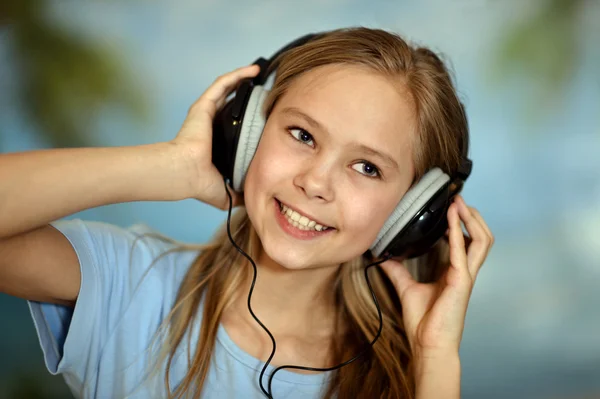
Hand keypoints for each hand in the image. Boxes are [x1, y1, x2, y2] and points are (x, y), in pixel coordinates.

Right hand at [171, 64, 259, 209]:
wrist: (186, 173)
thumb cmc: (198, 183)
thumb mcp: (225, 192)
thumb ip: (236, 194)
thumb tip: (248, 199)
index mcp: (215, 141)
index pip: (234, 124)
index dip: (249, 117)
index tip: (267, 113)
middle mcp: (210, 124)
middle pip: (232, 102)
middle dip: (248, 93)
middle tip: (268, 89)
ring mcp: (206, 112)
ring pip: (228, 88)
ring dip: (244, 78)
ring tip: (261, 71)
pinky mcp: (204, 105)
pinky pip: (223, 84)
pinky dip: (238, 75)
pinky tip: (253, 70)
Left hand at [380, 195, 493, 358]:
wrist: (428, 344)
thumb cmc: (423, 322)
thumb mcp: (406, 288)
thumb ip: (397, 270)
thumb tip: (384, 256)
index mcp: (454, 272)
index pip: (465, 241)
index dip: (462, 222)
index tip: (450, 205)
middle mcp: (464, 271)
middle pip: (480, 237)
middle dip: (472, 216)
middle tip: (458, 198)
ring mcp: (465, 275)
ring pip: (481, 240)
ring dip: (471, 219)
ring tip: (460, 203)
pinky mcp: (461, 281)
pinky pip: (461, 251)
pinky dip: (457, 232)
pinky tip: (451, 217)